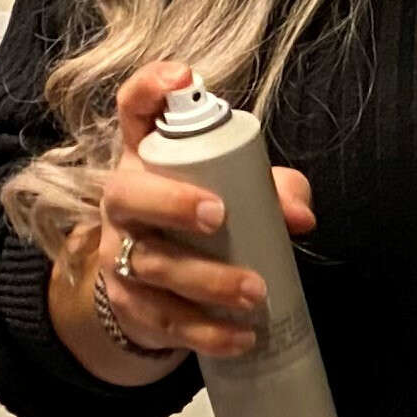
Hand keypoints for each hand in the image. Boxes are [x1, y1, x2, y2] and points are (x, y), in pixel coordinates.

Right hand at [54, 59, 319, 387]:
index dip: (151, 89)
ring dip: (205, 280)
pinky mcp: (129, 304)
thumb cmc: (200, 221)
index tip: (184, 79)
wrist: (154, 289)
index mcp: (145, 157)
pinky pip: (164, 319)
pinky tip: (241, 337)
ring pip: (149, 264)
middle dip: (171, 203)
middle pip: (127, 195)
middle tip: (219, 216)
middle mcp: (120, 201)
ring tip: (255, 292)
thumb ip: (272, 191)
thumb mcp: (237, 194)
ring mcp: (117, 254)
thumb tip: (299, 217)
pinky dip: (206, 332)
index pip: (133, 110)